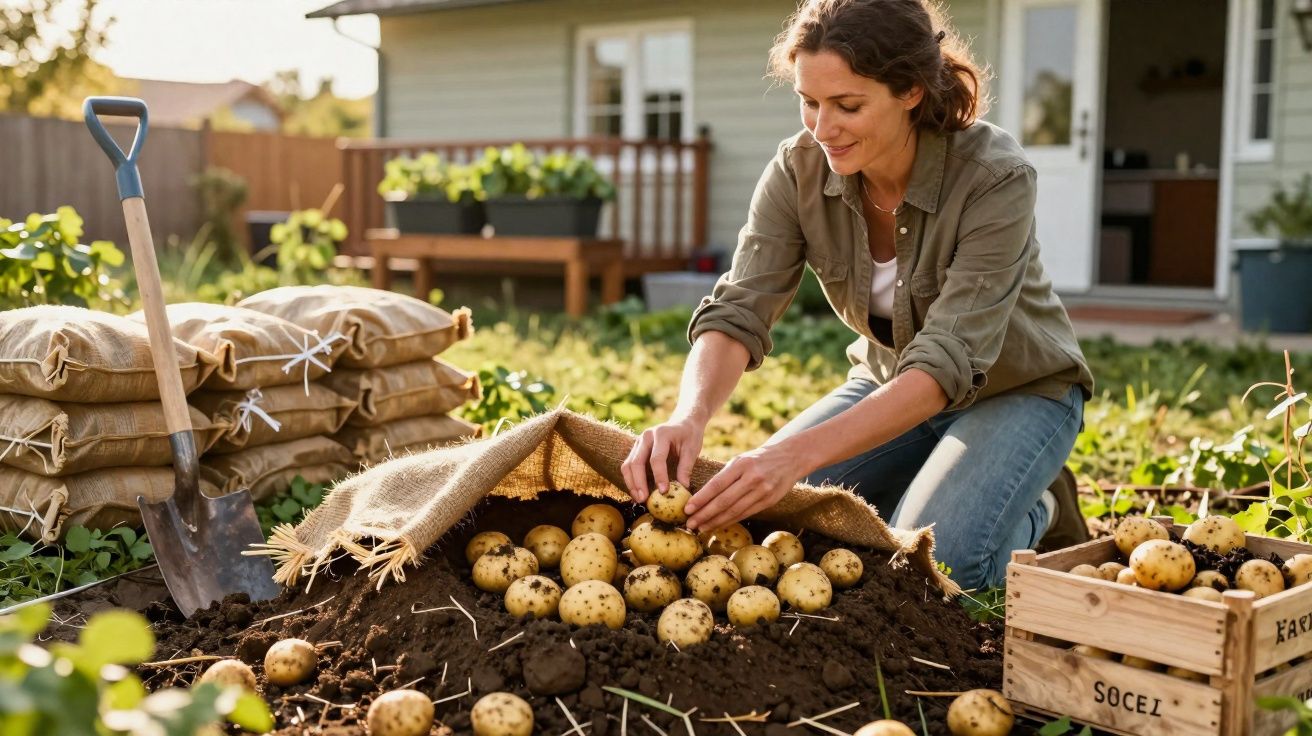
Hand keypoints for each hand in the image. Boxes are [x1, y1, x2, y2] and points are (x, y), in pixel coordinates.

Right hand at [621, 417, 705, 503]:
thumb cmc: (689, 436)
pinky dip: (631, 480)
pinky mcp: (636, 449)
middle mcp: (646, 437)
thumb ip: (686, 468)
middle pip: (636, 462)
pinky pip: (628, 466)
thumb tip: (683, 488)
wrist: (683, 422)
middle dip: (639, 482)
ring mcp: (638, 442)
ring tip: (639, 499)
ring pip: (628, 465)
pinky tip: (637, 492)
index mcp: (661, 434)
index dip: (659, 476)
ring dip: (631, 483)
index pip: (656, 458)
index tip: (664, 492)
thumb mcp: (692, 449)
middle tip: (644, 499)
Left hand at [684, 444, 801, 531]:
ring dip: (715, 522)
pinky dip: (730, 521)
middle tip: (690, 524)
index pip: (717, 485)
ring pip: (734, 511)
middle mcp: (752, 478)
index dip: (701, 499)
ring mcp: (762, 491)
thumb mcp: (741, 460)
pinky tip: (718, 525)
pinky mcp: (769, 501)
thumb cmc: (758, 459)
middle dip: (705, 514)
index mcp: (741, 464)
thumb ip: (725, 476)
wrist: (789, 458)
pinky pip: (746, 514)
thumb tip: (703, 497)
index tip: (687, 508)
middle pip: (724, 501)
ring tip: (701, 528)